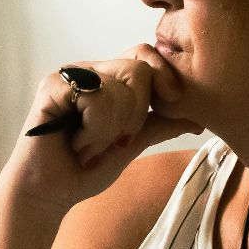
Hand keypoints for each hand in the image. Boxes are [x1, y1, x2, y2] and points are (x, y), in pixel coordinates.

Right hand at [2, 44, 201, 213]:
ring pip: (120, 86)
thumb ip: (160, 125)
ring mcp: (68, 75)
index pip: (145, 55)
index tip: (171, 103)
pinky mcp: (52, 86)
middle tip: (113, 139)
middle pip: (139, 68)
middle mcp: (88, 70)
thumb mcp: (132, 144)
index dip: (164, 75)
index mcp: (107, 78)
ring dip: (111, 129)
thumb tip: (199, 119)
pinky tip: (75, 141)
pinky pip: (95, 97)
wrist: (48, 194)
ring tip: (88, 143)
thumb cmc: (84, 169)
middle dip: (136, 114)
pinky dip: (94, 129)